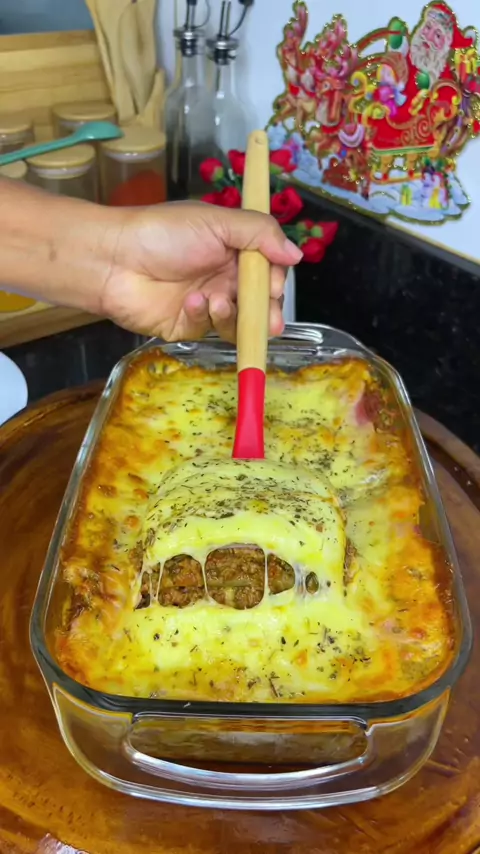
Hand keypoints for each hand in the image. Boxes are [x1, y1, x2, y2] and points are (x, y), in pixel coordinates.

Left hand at [100, 201, 302, 341]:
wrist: (114, 259)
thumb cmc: (164, 232)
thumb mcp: (217, 222)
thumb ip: (260, 233)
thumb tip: (296, 253)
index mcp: (233, 251)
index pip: (268, 272)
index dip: (276, 282)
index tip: (275, 286)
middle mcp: (223, 279)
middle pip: (258, 304)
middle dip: (266, 313)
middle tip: (268, 319)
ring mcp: (206, 305)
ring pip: (237, 323)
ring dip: (234, 315)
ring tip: (218, 301)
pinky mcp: (186, 327)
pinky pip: (207, 330)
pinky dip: (202, 317)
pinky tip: (190, 302)